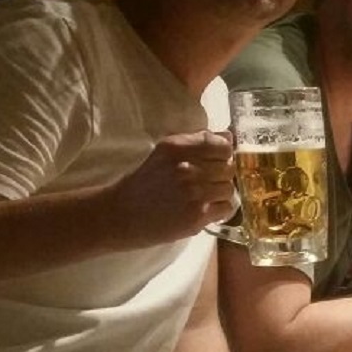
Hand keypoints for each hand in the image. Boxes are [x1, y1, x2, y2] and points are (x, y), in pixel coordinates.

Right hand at [106, 130, 235, 246]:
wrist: (123, 214)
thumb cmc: (145, 181)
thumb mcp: (164, 152)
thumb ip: (197, 141)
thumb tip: (228, 136)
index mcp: (177, 147)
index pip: (221, 145)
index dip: (222, 153)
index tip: (215, 160)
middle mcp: (187, 168)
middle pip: (228, 167)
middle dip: (220, 174)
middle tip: (206, 181)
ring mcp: (193, 193)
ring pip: (229, 188)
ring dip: (219, 193)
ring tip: (203, 196)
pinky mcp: (196, 216)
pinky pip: (226, 208)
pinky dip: (218, 209)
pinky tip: (204, 208)